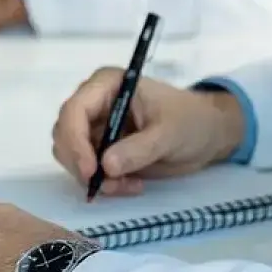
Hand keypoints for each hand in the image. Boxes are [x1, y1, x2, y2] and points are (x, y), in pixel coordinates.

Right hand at [51, 71, 245, 196]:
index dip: (75, 141)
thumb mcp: (169, 133)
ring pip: (72, 157)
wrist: (206, 134)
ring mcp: (95, 128)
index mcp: (107, 85)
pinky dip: (104, 184)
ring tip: (128, 185)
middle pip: (65, 135)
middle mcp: (94, 104)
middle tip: (110, 186)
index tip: (91, 171)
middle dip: (82, 164)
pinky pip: (88, 171)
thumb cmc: (191, 121)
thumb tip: (105, 166)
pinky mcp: (101, 150)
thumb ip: (139, 148)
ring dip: (94, 178)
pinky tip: (132, 184)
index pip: (74, 110)